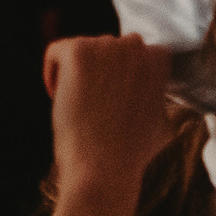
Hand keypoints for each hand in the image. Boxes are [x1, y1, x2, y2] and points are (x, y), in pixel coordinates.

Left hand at [45, 36, 176, 190]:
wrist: (105, 168)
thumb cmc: (132, 153)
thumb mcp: (164, 124)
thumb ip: (161, 100)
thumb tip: (157, 95)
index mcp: (158, 60)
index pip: (136, 51)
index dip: (121, 75)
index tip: (114, 96)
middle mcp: (135, 47)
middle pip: (109, 48)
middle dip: (101, 71)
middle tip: (95, 102)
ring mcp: (106, 47)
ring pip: (84, 50)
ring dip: (78, 73)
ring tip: (80, 105)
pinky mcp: (78, 52)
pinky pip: (55, 51)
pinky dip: (52, 72)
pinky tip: (59, 96)